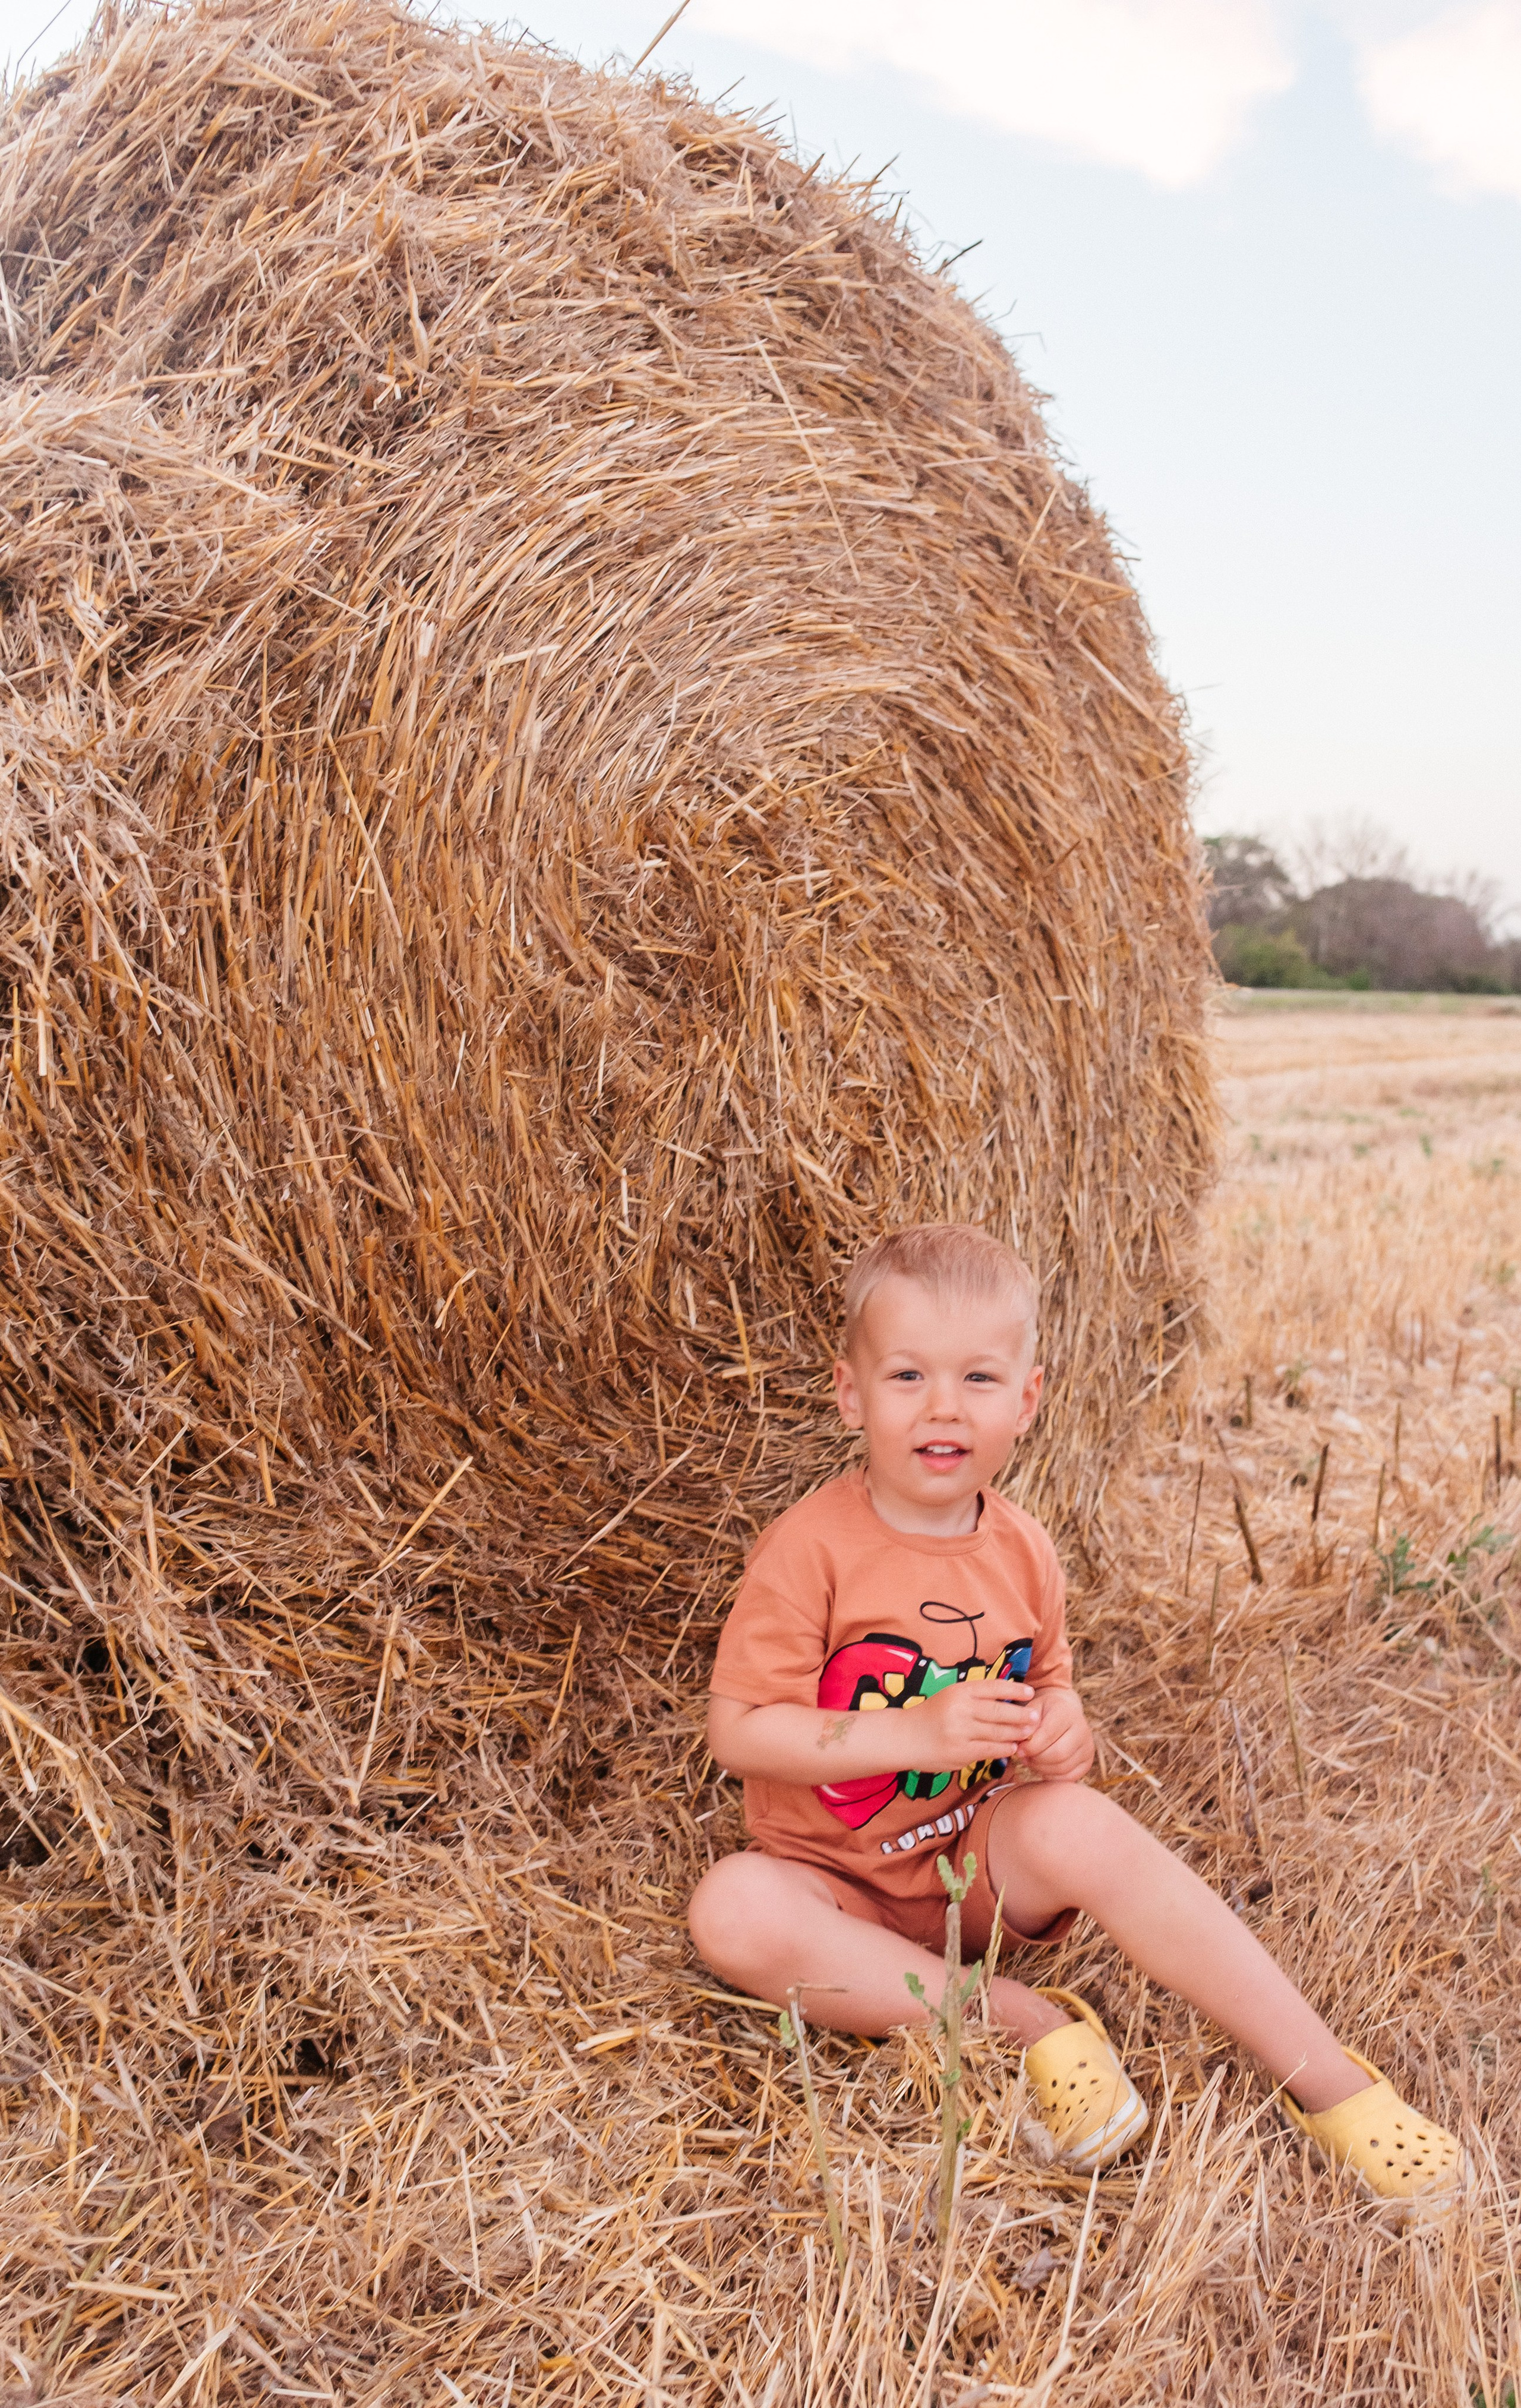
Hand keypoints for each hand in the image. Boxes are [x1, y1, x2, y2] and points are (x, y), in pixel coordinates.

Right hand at [900, 1675, 1043, 1771]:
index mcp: (959, 1691)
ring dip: (1016, 1733)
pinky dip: (1003, 1748)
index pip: (993, 1687)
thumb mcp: (951, 1696)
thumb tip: (1008, 1698)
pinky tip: (1012, 1747)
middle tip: (1036, 1717)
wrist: (905, 1738)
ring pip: (997, 1733)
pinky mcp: (960, 1753)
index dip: (1014, 1689)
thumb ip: (975, 1696)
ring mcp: (960, 1732)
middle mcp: (960, 1710)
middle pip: (999, 1711)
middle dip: (1021, 1715)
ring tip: (1029, 1733)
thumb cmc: (932, 1715)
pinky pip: (989, 1750)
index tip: (1030, 1692)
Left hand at [1016, 1686, 1093, 1782]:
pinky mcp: (1088, 1762)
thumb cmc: (1044, 1712)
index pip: (1048, 1734)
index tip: (1019, 1749)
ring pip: (1063, 1767)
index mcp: (1067, 1712)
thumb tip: (1024, 1740)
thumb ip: (1028, 1723)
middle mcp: (1082, 1729)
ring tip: (1031, 1761)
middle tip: (1024, 1758)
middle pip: (1058, 1754)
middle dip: (1037, 1759)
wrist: (1065, 1713)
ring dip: (1042, 1769)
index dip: (1031, 1746)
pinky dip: (1052, 1776)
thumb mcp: (1034, 1709)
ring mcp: (1088, 1747)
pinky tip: (1042, 1767)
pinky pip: (1068, 1777)